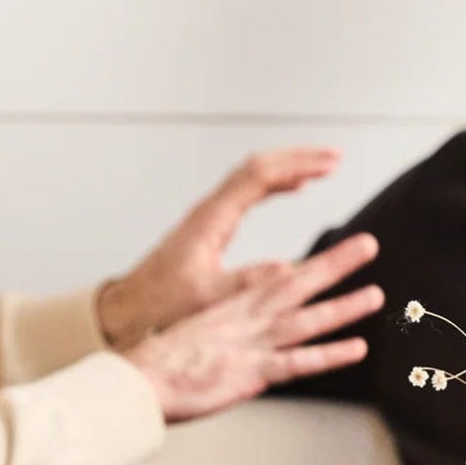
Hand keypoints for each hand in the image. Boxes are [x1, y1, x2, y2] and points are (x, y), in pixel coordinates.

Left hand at [97, 149, 346, 347]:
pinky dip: (276, 183)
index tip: (329, 166)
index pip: (260, 175)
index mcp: (212, 219)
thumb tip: (286, 269)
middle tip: (335, 159)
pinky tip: (294, 188)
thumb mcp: (206, 297)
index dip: (298, 165)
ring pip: (253, 175)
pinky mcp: (211, 225)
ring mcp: (210, 214)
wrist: (131, 306)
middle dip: (299, 158)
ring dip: (289, 167)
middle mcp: (211, 209)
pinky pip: (248, 191)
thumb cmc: (162, 303)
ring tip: (322, 168)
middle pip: (259, 165)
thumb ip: (245, 283)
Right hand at [125, 234, 380, 422]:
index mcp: (229, 308)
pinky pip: (298, 362)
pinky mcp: (251, 373)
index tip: (331, 255)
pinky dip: (329, 355)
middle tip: (368, 245)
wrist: (138, 380)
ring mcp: (251, 345)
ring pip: (307, 319)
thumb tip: (232, 347)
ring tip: (376, 294)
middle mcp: (245, 319)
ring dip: (344, 306)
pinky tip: (356, 348)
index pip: (275, 281)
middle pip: (298, 285)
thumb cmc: (156, 366)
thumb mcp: (191, 341)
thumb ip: (219, 341)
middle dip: (335, 264)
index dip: (307, 268)